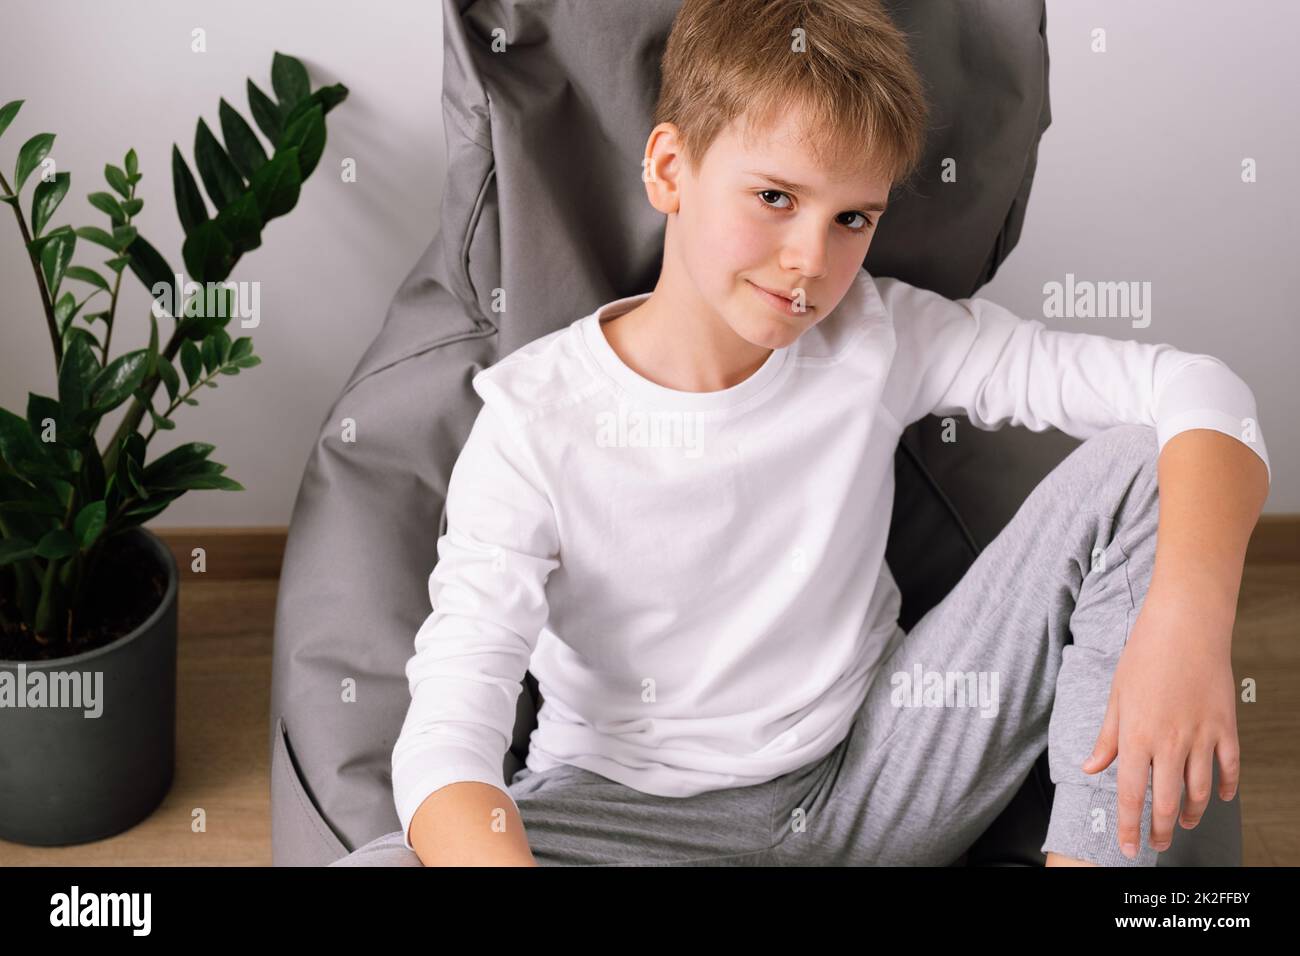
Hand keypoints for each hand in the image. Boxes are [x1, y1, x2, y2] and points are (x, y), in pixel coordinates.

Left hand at [1080, 587, 1240, 859]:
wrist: (1185, 628)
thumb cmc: (1143, 657)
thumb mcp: (1116, 697)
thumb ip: (1106, 739)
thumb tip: (1090, 767)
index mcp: (1135, 737)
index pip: (1130, 795)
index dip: (1129, 826)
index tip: (1127, 847)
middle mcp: (1168, 743)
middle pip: (1167, 803)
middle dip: (1161, 830)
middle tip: (1158, 844)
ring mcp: (1201, 737)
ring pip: (1200, 792)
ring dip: (1192, 813)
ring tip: (1184, 822)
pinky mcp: (1226, 728)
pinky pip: (1229, 768)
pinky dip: (1225, 788)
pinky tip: (1218, 797)